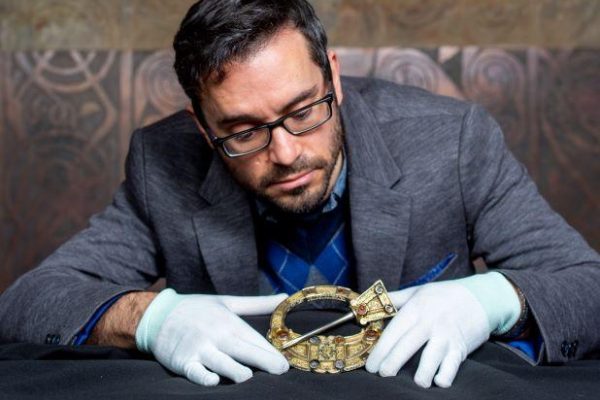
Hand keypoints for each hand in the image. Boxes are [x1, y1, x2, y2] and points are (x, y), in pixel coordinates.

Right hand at [136, 289, 288, 385]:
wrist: (159, 314)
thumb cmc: (197, 309)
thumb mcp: (228, 302)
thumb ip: (258, 303)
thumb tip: (284, 298)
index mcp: (228, 321)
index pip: (253, 338)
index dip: (270, 351)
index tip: (285, 362)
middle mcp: (215, 334)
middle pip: (241, 349)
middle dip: (262, 360)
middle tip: (280, 370)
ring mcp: (199, 348)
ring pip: (220, 361)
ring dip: (234, 369)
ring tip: (248, 377)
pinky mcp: (183, 361)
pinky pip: (194, 371)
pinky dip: (202, 376)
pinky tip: (213, 381)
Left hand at [366, 272, 520, 387]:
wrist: (478, 297)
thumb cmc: (443, 295)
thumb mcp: (417, 291)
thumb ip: (395, 299)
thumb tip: (372, 304)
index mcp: (416, 309)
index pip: (394, 331)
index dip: (381, 349)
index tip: (370, 364)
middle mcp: (430, 323)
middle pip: (408, 345)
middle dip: (393, 362)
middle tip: (382, 374)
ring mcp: (446, 336)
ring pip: (432, 357)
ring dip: (423, 372)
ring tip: (414, 382)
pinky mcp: (460, 348)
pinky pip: (453, 365)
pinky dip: (446, 375)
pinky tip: (438, 381)